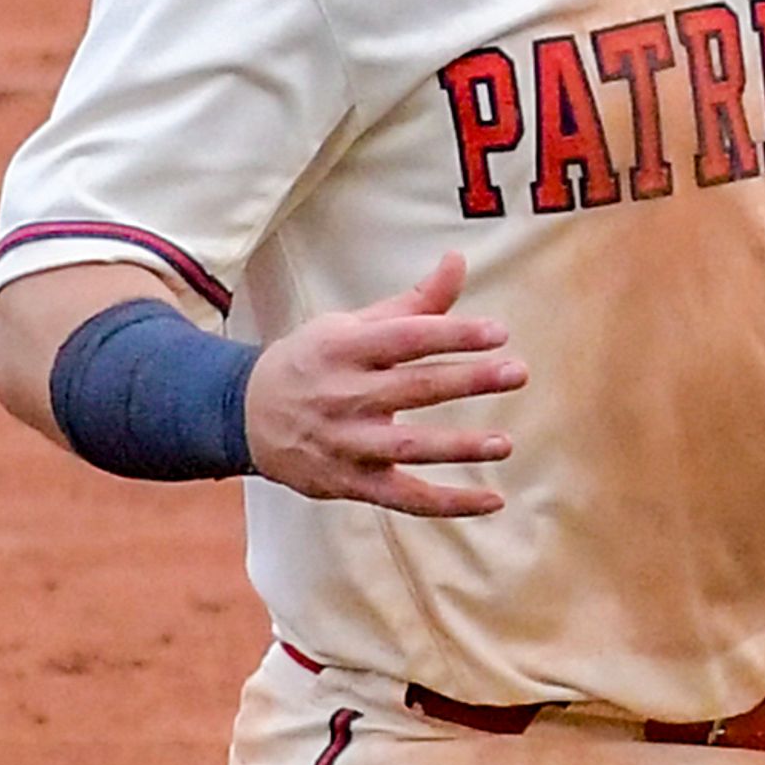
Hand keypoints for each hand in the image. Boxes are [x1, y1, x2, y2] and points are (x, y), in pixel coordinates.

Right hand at [242, 251, 525, 517]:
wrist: (248, 415)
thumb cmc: (315, 360)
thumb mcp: (352, 325)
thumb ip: (413, 302)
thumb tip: (458, 260)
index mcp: (345, 348)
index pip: (405, 338)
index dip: (452, 334)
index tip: (498, 332)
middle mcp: (344, 395)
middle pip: (413, 389)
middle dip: (468, 381)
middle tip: (517, 373)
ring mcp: (346, 443)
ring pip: (407, 449)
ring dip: (459, 446)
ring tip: (505, 442)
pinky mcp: (350, 483)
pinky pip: (404, 498)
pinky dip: (448, 504)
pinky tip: (491, 499)